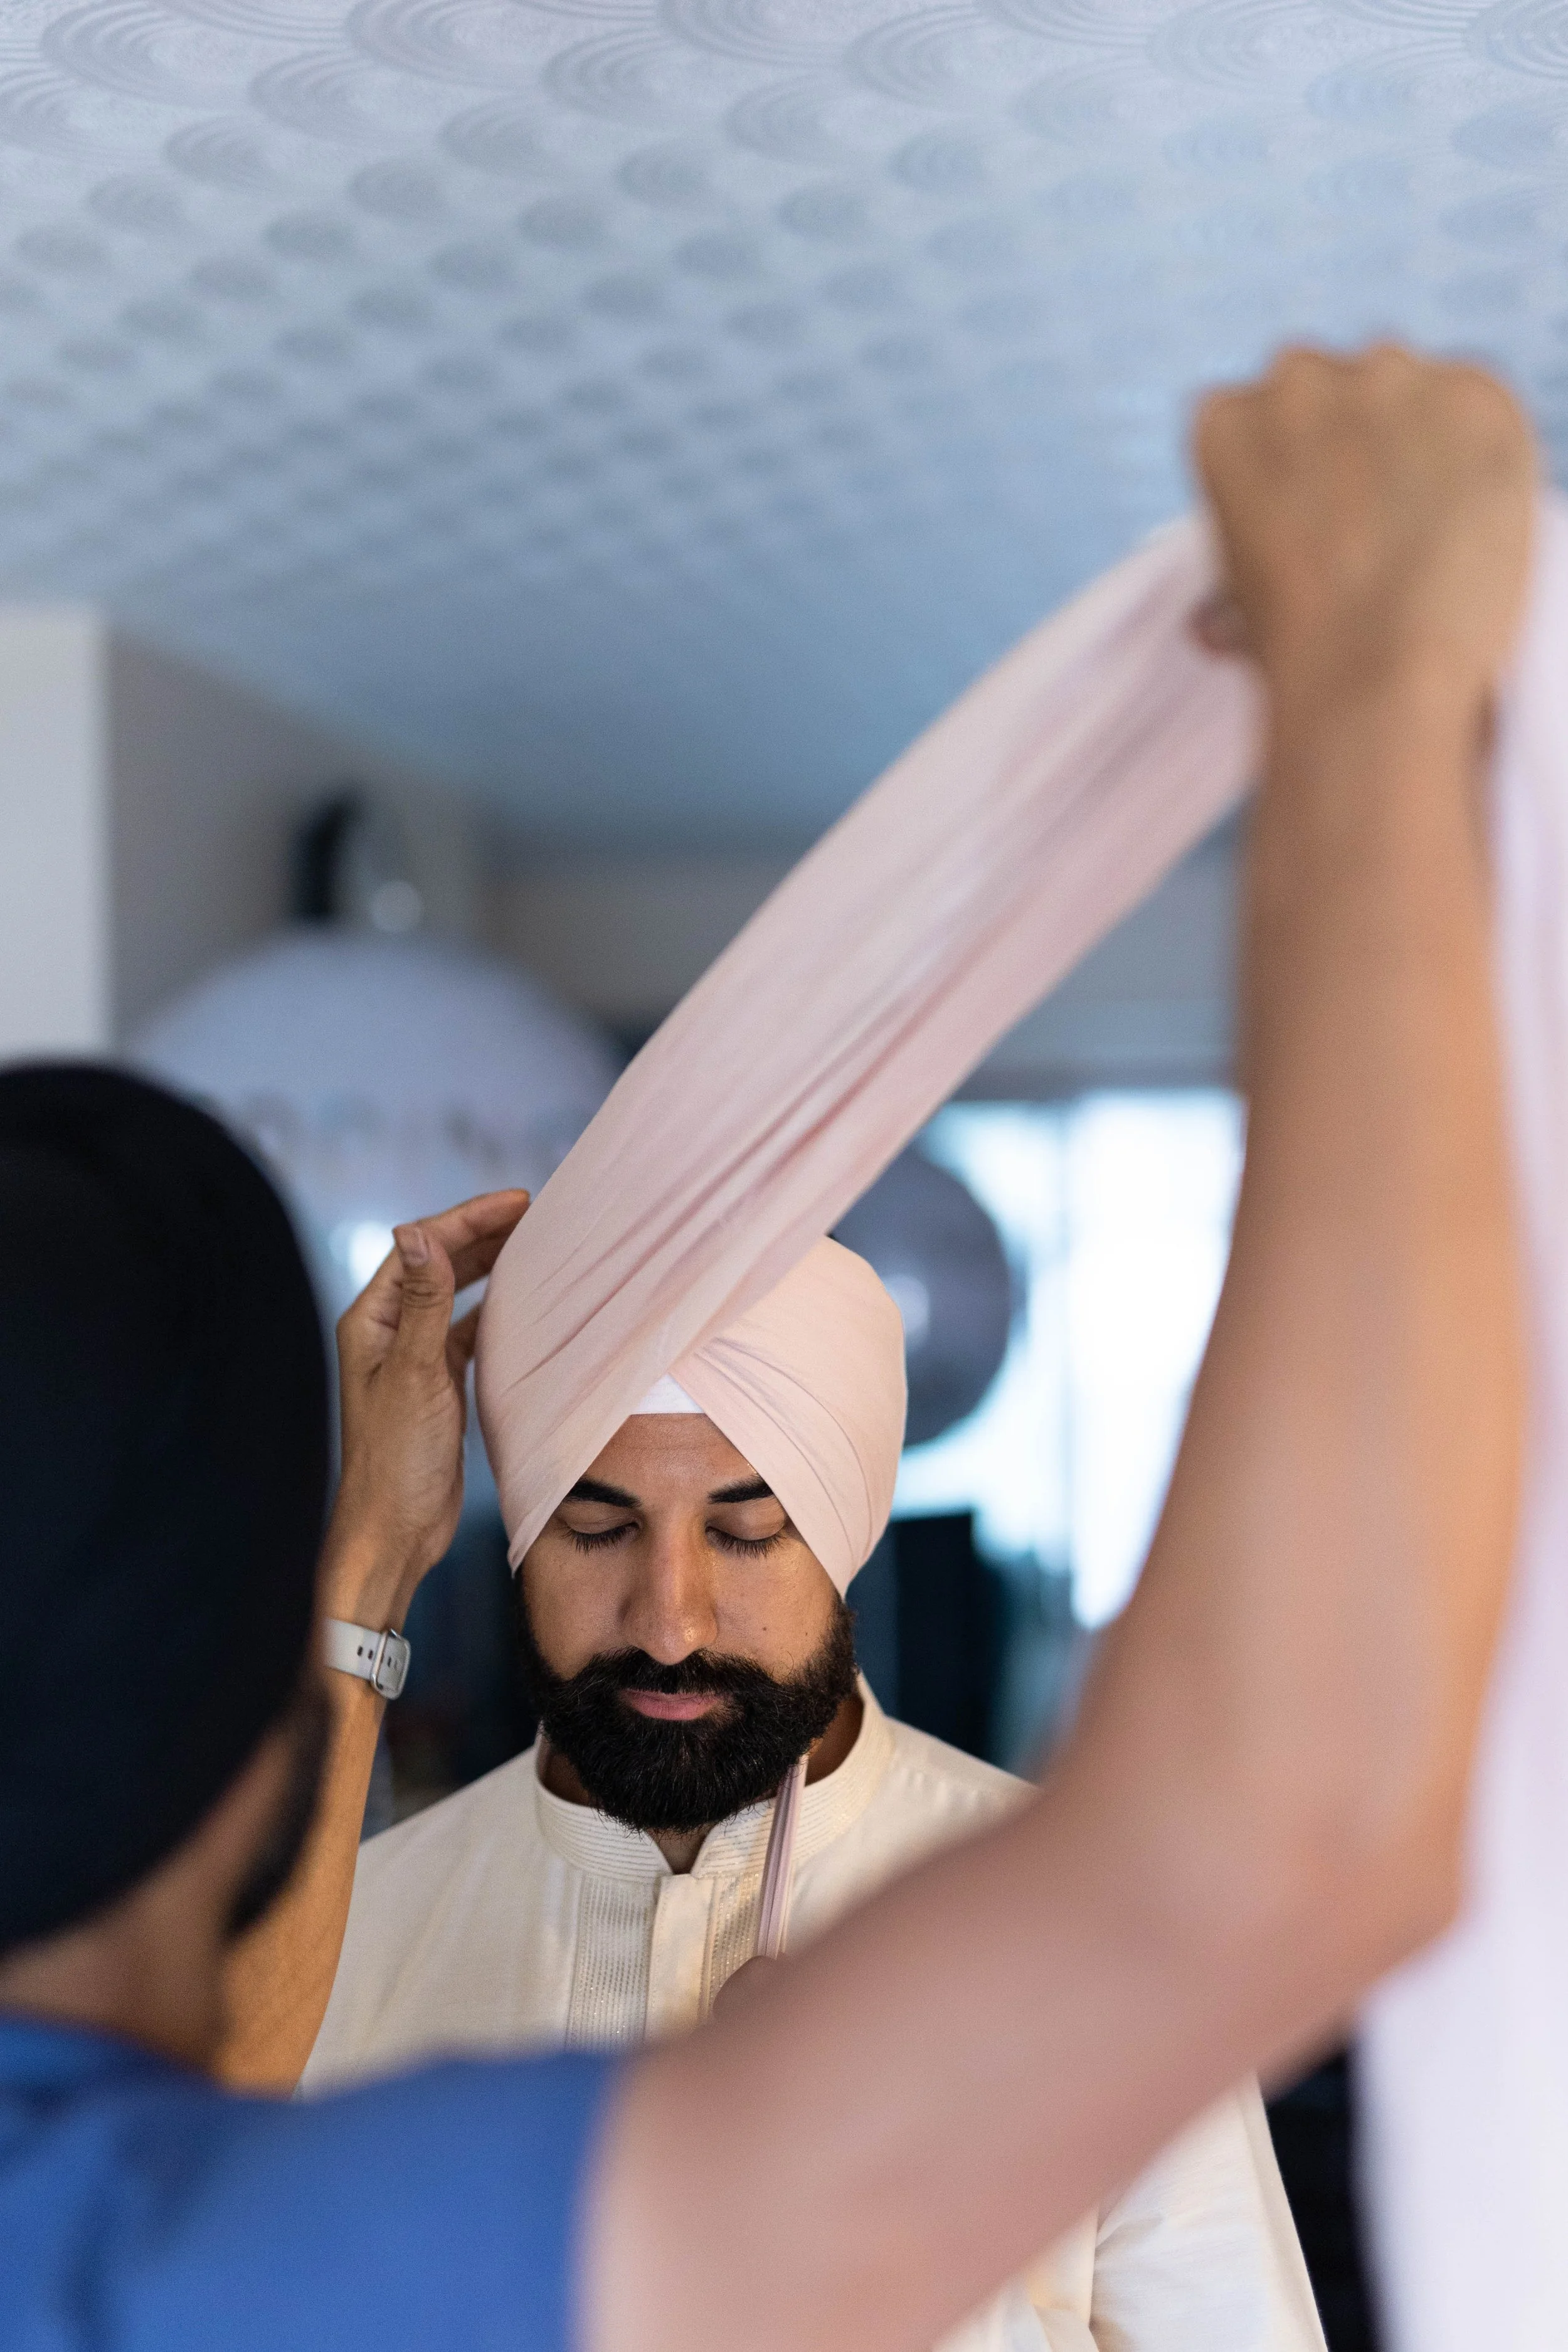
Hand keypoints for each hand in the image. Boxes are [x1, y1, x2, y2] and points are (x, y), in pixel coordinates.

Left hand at [321, 1189, 528, 1629]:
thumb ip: (425, 1303)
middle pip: (439, 1264)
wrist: (395, 1530)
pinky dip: (495, 1313)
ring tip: (535, 1247)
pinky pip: (469, 1332)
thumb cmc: (396, 1460)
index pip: (422, 1249)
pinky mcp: (437, 1383)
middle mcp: (389, 1332)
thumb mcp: (416, 1375)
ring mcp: (414, 1357)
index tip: (518, 1202)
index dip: (468, 1219)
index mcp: (372, 1321)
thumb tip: (417, 1233)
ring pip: (457, 1295)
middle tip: (535, 1214)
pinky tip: (523, 1304)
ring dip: (492, 1269)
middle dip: (483, 1235)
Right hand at [1193, 343, 1535, 713]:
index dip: (1290, 466)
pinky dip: (1480, 454)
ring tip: (1423, 526)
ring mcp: (1388, 377)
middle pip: (1329, 386)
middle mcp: (1299, 378)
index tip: (1309, 512)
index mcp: (1224, 422)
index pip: (1256, 412)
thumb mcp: (1239, 609)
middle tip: (1369, 520)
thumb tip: (1208, 623)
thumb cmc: (1298, 657)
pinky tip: (1465, 517)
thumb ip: (1232, 582)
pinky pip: (1478, 408)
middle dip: (1349, 439)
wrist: (1375, 673)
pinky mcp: (1472, 393)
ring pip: (1405, 389)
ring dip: (1415, 438)